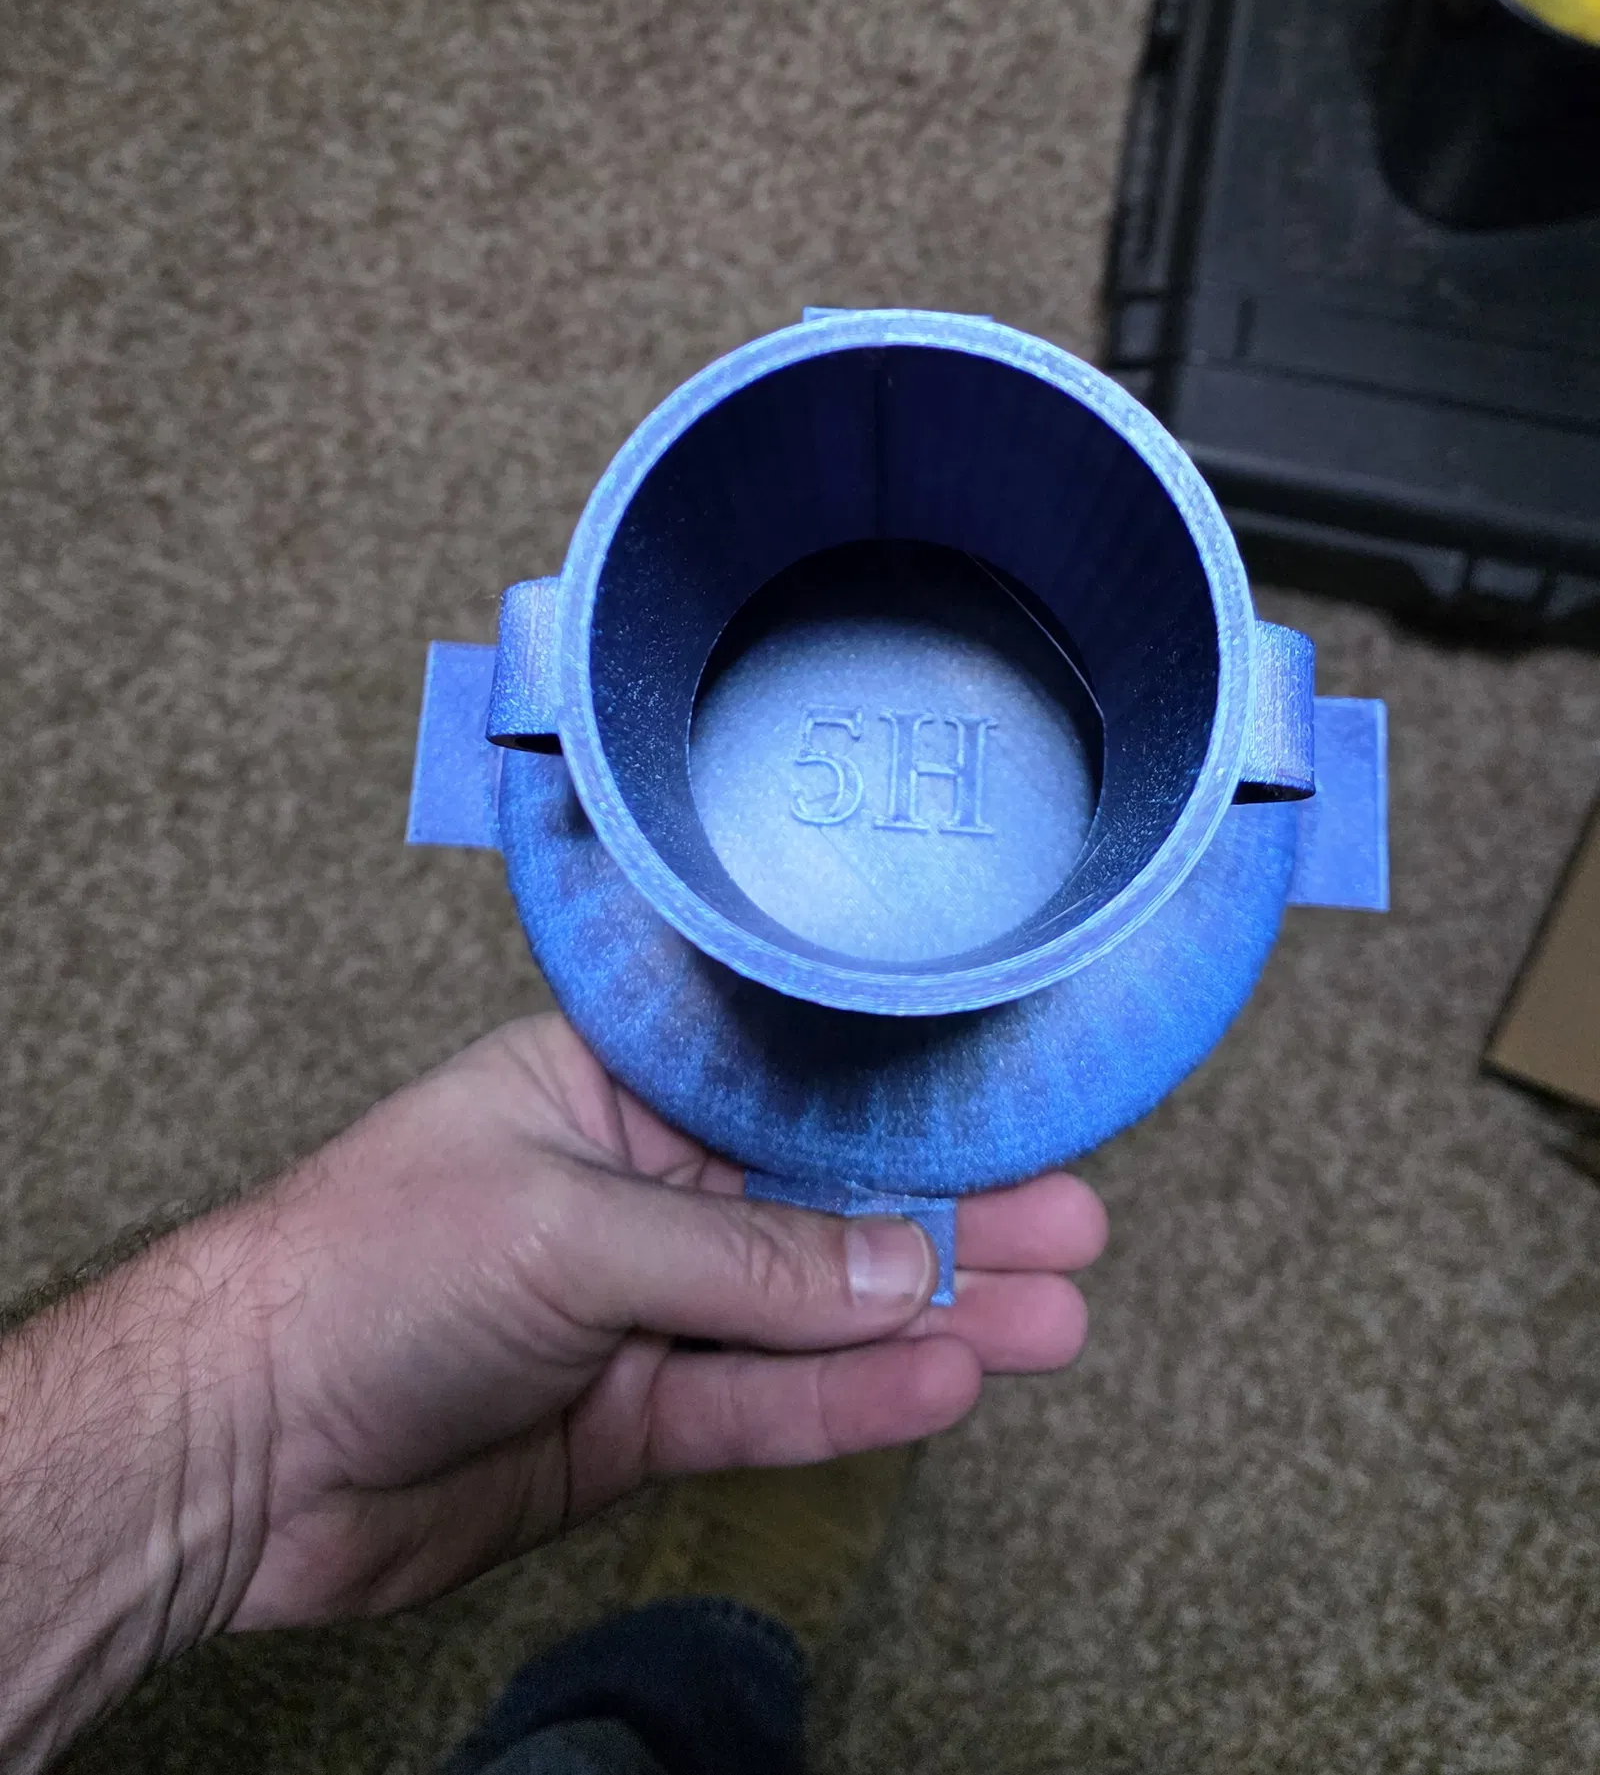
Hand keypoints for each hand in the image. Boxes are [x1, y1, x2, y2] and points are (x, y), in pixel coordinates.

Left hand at [222, 1011, 1106, 1627]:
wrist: (241, 1445)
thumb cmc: (359, 1269)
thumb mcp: (568, 1228)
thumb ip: (745, 1260)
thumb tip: (898, 1265)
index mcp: (607, 1087)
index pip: (784, 1085)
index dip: (902, 1106)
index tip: (1014, 1114)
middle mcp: (634, 1191)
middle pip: (820, 1204)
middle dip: (947, 1218)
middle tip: (1075, 1228)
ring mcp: (638, 1312)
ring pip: (811, 1315)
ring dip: (928, 1319)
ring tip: (1052, 1320)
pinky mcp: (630, 1424)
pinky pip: (763, 1408)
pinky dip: (851, 1403)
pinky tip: (941, 1385)